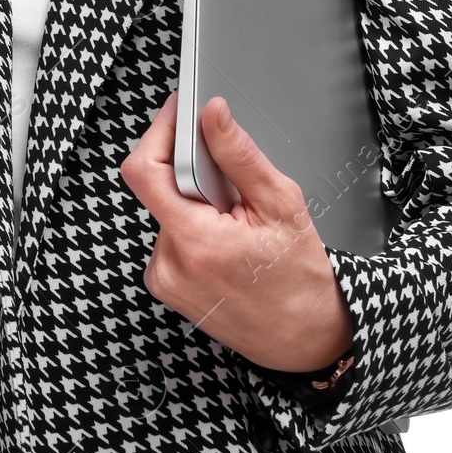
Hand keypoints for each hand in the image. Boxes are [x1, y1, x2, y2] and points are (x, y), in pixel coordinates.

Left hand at [120, 91, 354, 374]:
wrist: (306, 340)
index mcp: (196, 242)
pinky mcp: (164, 283)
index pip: (145, 171)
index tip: (179, 111)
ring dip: (194, 200)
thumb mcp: (281, 205)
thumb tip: (212, 114)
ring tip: (234, 223)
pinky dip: (192, 223)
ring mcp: (163, 277)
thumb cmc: (301, 280)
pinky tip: (223, 240)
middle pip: (157, 186)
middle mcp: (169, 263)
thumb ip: (239, 155)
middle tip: (230, 184)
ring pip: (165, 206)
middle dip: (191, 170)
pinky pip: (168, 232)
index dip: (159, 132)